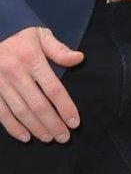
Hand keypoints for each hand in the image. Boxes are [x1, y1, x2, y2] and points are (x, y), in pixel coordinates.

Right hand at [0, 26, 83, 143]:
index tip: (74, 122)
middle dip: (53, 124)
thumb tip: (79, 58)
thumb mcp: (41, 36)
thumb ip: (59, 49)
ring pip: (21, 111)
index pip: (53, 89)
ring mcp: (0, 82)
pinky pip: (1, 112)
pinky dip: (13, 127)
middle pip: (38, 105)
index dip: (65, 108)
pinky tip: (25, 136)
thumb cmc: (20, 37)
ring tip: (49, 138)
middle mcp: (15, 72)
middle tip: (64, 137)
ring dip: (36, 128)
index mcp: (31, 58)